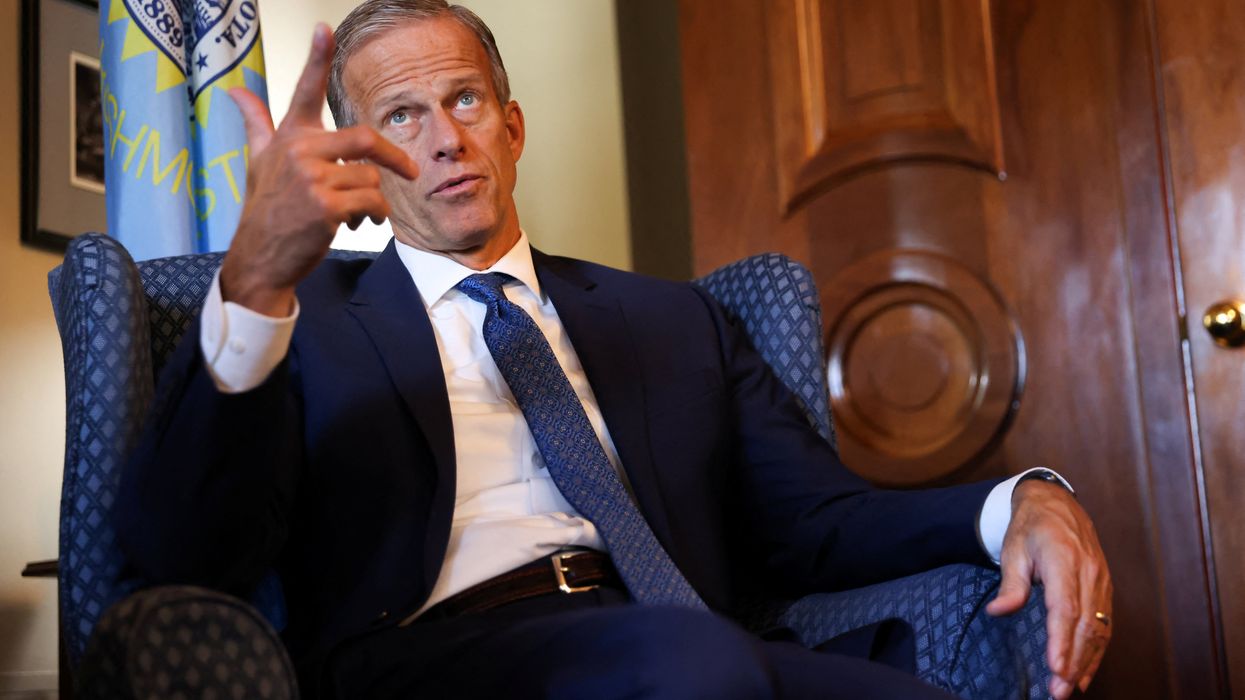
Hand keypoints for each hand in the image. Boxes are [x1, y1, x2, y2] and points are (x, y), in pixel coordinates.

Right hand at [220, 23, 418, 315]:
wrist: (261, 256)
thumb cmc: (266, 207)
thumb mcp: (258, 161)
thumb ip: (256, 123)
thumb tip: (236, 90)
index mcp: (289, 136)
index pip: (305, 91)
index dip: (317, 58)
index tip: (325, 28)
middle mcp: (298, 150)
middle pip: (365, 138)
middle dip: (393, 158)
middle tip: (410, 172)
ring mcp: (311, 177)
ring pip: (371, 177)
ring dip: (374, 200)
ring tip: (355, 213)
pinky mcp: (325, 205)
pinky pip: (372, 202)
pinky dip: (375, 216)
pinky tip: (358, 224)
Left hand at [985, 480, 1111, 698]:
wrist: (1057, 504)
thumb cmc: (1031, 527)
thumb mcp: (1013, 549)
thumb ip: (1011, 583)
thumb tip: (998, 611)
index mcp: (1064, 560)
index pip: (1065, 607)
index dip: (1062, 640)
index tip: (1055, 667)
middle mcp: (1089, 572)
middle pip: (1086, 625)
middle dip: (1073, 661)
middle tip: (1058, 690)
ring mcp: (1102, 581)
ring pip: (1100, 629)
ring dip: (1087, 662)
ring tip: (1069, 688)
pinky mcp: (1106, 588)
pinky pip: (1106, 624)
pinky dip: (1097, 651)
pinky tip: (1086, 672)